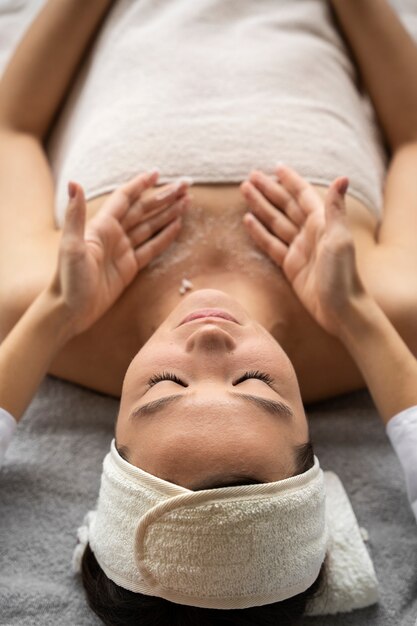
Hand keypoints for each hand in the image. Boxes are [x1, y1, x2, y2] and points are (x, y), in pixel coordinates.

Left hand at [50, 170, 189, 335]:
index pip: (125, 199)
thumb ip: (75, 215)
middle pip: (143, 210)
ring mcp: (123, 251)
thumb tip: (73, 182)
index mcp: (102, 226)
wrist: (70, 311)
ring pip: (150, 226)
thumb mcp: (71, 246)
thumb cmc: (68, 280)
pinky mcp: (129, 268)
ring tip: (187, 202)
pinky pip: (151, 248)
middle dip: (164, 197)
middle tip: (185, 186)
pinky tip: (178, 226)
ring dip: (168, 213)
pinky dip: (165, 237)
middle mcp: (113, 235)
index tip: (157, 173)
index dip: (140, 185)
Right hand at [241, 165, 365, 335]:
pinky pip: (271, 244)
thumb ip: (335, 209)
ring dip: (260, 207)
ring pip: (275, 222)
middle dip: (268, 190)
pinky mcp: (290, 265)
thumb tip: (341, 178)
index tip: (276, 167)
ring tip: (244, 191)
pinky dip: (259, 232)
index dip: (290, 181)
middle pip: (285, 206)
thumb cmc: (342, 274)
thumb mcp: (338, 239)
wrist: (339, 309)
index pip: (303, 196)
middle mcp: (310, 233)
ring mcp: (299, 249)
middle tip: (250, 176)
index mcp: (322, 223)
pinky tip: (248, 221)